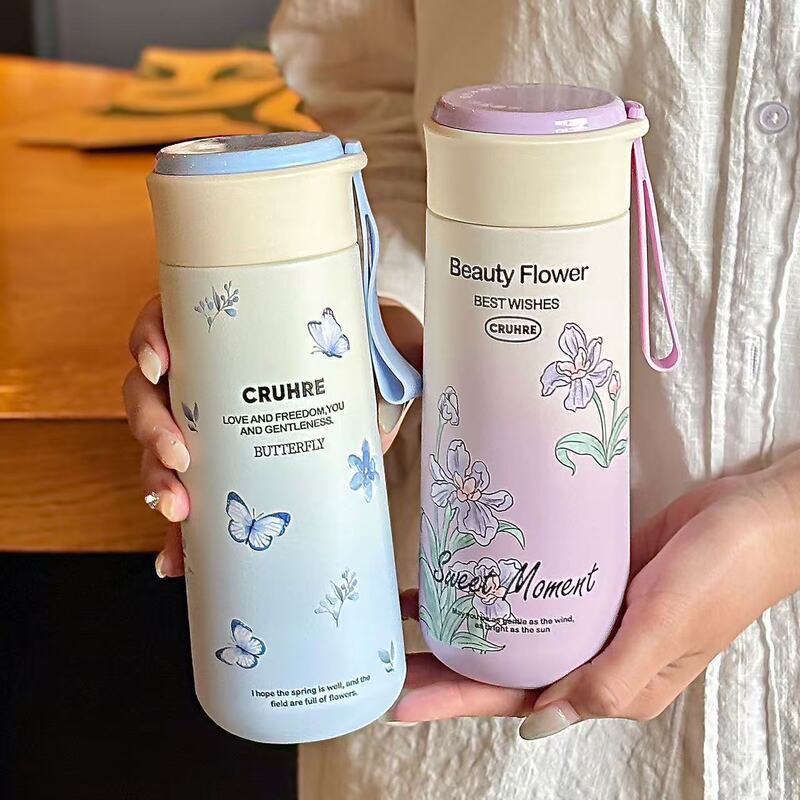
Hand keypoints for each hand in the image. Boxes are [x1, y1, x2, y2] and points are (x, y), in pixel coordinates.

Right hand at [122, 295, 422, 577]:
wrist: (377, 384)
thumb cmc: (369, 350)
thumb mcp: (385, 339)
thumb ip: (402, 349)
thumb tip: (411, 375)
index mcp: (234, 331)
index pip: (169, 320)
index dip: (150, 338)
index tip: (161, 362)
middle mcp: (211, 376)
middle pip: (149, 393)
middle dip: (150, 427)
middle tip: (179, 455)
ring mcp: (214, 426)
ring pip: (157, 447)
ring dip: (156, 480)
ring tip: (180, 511)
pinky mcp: (229, 470)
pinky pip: (191, 497)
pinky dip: (179, 533)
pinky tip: (179, 560)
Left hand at [393, 454, 799, 738]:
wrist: (757, 514)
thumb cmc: (723, 573)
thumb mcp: (667, 627)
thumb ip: (608, 678)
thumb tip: (538, 725)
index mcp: (612, 684)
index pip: (517, 699)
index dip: (456, 699)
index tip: (401, 698)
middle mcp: (596, 654)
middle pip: (504, 665)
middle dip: (445, 664)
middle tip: (386, 653)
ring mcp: (593, 613)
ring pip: (515, 626)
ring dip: (466, 620)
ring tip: (409, 610)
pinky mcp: (594, 574)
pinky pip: (535, 587)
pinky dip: (498, 583)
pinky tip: (465, 569)